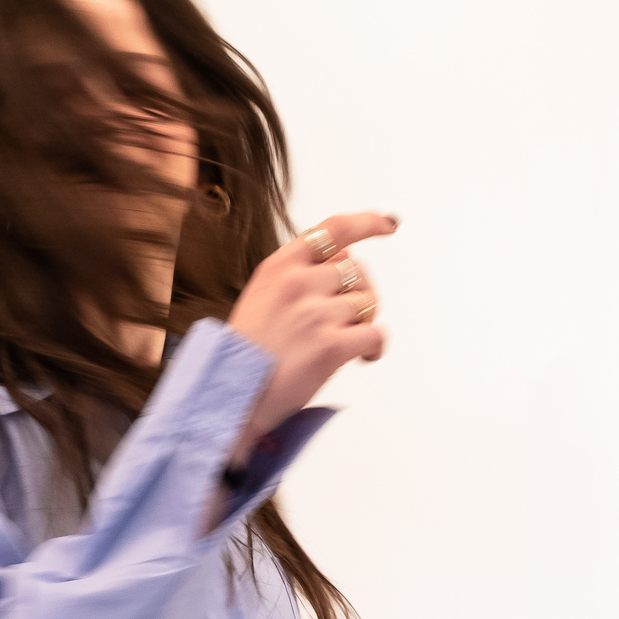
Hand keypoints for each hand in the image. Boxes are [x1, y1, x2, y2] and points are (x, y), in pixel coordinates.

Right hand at [225, 211, 397, 463]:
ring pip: (368, 303)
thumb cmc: (245, 353)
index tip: (386, 224)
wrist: (231, 395)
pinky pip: (376, 334)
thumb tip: (344, 265)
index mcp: (278, 266)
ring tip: (344, 342)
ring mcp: (314, 314)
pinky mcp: (330, 346)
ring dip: (363, 323)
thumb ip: (297, 276)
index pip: (334, 230)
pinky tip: (363, 357)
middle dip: (361, 293)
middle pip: (358, 271)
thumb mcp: (260, 296)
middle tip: (348, 318)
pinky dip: (375, 347)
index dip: (366, 223)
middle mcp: (297, 284)